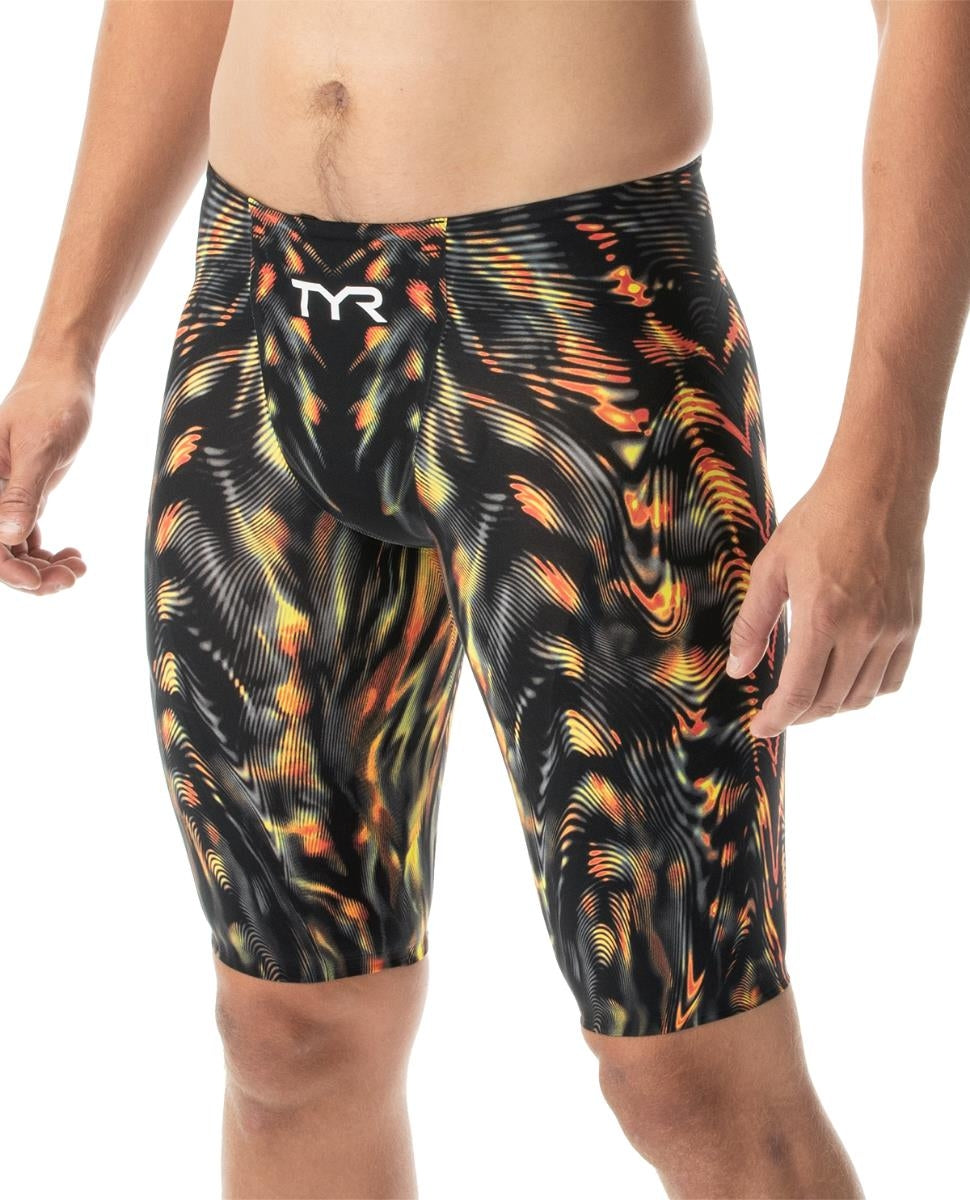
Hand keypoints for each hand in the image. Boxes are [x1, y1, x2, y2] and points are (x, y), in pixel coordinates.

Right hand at [0, 355, 92, 593]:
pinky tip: (74, 555)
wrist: (64, 377)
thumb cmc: (50, 403)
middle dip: (32, 574)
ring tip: (78, 568)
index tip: (39, 581)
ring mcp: (3, 496)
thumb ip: (23, 492)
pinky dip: (47, 552)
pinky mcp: (23, 494)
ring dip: (43, 567)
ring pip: (13, 548)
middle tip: (73, 576)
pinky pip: (25, 536)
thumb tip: (8, 536)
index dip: (7, 569)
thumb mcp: (39, 448)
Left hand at [726, 458, 923, 737]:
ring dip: (832, 706)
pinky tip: (846, 679)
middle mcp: (863, 630)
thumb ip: (752, 624)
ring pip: (862, 696)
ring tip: (809, 698)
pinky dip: (866, 690)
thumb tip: (737, 669)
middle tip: (779, 711)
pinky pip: (891, 678)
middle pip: (831, 701)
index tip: (761, 727)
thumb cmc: (819, 521)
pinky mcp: (911, 623)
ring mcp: (893, 629)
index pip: (800, 692)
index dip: (778, 718)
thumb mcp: (771, 569)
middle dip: (800, 714)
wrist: (878, 489)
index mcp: (822, 617)